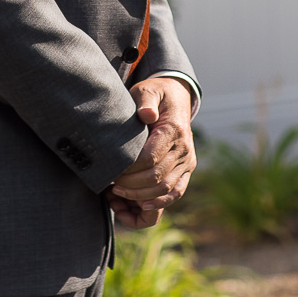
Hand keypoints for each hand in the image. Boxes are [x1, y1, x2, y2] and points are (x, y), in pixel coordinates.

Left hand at [109, 76, 195, 227]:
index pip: (151, 157)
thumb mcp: (148, 90)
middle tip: (110, 183)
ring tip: (118, 193)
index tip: (111, 170)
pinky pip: (176, 192)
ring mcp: (187, 161)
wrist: (176, 97)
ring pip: (165, 188)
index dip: (129, 169)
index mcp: (174, 130)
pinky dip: (160, 202)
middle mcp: (184, 149)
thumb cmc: (155, 94)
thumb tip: (146, 115)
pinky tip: (142, 206)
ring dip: (140, 196)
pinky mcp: (186, 170)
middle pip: (156, 176)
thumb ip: (146, 102)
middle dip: (130, 184)